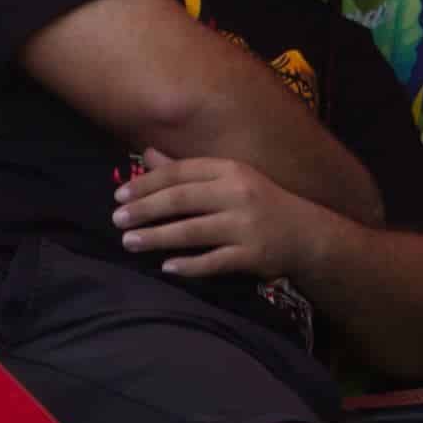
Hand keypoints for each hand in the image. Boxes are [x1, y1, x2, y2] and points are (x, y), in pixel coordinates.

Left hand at [113, 146, 324, 288]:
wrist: (306, 234)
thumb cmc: (259, 203)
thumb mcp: (228, 179)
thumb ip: (187, 170)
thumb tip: (146, 155)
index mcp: (230, 170)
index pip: (180, 173)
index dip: (146, 183)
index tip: (119, 195)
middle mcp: (237, 194)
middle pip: (181, 200)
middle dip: (144, 209)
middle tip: (116, 219)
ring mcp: (245, 226)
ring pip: (192, 231)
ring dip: (156, 237)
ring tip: (129, 242)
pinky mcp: (252, 255)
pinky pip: (214, 262)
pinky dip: (189, 265)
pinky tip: (166, 267)